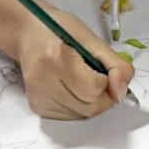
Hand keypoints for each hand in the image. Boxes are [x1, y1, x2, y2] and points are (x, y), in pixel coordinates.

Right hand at [0, 0, 133, 119]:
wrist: (27, 33)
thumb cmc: (60, 31)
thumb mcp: (93, 40)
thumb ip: (116, 66)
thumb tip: (121, 94)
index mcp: (55, 58)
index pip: (94, 88)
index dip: (106, 81)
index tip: (99, 67)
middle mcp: (42, 81)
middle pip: (90, 107)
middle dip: (103, 95)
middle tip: (96, 77)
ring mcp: (37, 97)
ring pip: (83, 115)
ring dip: (93, 102)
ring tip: (83, 81)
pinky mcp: (37, 107)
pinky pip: (72, 116)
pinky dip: (81, 107)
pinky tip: (72, 89)